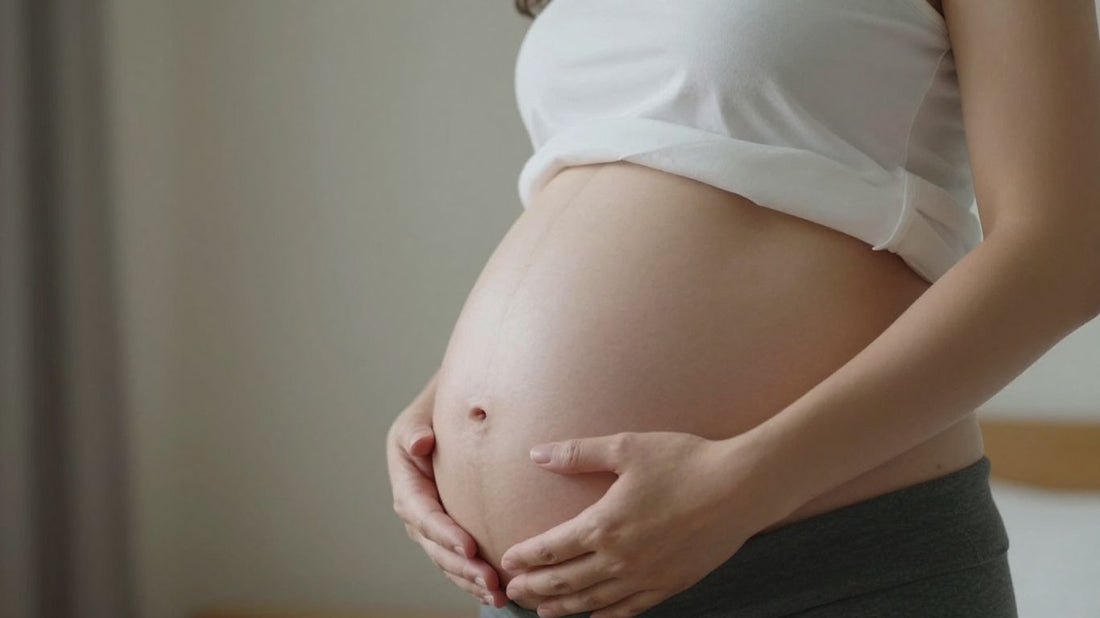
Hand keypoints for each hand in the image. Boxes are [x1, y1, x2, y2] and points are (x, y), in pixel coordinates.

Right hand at [386, 394, 506, 607]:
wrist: (453, 410)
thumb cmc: (439, 408)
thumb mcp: (422, 412)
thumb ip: (417, 428)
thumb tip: (420, 443)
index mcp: (406, 479)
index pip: (423, 512)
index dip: (444, 533)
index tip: (469, 546)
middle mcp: (414, 506)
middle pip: (435, 545)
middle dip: (460, 566)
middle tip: (489, 580)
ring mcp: (430, 522)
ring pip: (446, 559)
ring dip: (469, 579)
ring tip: (496, 594)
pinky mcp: (448, 529)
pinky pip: (457, 558)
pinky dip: (473, 577)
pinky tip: (497, 591)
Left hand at [499, 431, 777, 617]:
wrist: (739, 488)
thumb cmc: (684, 462)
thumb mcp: (626, 448)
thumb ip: (577, 454)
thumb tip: (536, 453)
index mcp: (604, 524)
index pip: (551, 548)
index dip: (525, 558)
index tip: (507, 562)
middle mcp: (619, 558)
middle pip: (565, 582)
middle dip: (535, 588)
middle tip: (513, 593)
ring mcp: (645, 577)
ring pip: (593, 601)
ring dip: (563, 608)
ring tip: (542, 611)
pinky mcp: (670, 585)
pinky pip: (629, 609)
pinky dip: (605, 615)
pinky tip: (595, 616)